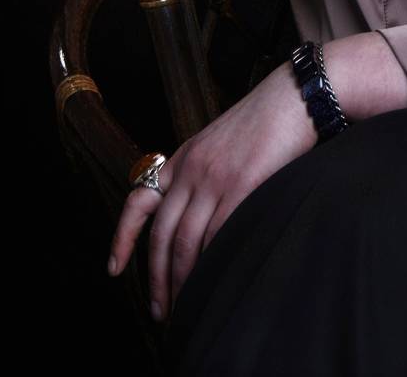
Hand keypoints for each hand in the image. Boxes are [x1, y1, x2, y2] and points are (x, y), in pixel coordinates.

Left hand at [107, 61, 317, 322]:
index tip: (113, 269)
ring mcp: (214, 178)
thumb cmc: (264, 120)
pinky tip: (214, 283)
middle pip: (162, 236)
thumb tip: (195, 217)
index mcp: (181, 159)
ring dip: (182, 281)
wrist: (293, 95)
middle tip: (161, 311)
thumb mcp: (217, 141)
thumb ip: (200, 174)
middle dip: (156, 279)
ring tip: (186, 308)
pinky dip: (212, 265)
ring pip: (186, 243)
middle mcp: (191, 170)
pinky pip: (218, 236)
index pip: (138, 201)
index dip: (122, 238)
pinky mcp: (242, 186)